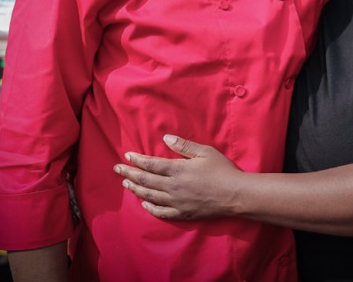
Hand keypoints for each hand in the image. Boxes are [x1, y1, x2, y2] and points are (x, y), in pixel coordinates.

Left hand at [114, 135, 242, 219]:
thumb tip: (165, 137)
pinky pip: (161, 213)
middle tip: (117, 169)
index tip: (127, 155)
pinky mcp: (182, 214)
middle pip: (146, 181)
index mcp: (178, 170)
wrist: (235, 195)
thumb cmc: (222, 170)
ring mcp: (176, 203)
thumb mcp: (205, 152)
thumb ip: (184, 145)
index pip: (151, 165)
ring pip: (150, 196)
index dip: (138, 160)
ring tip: (126, 184)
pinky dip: (150, 208)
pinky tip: (144, 204)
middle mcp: (173, 187)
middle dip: (130, 173)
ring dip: (136, 189)